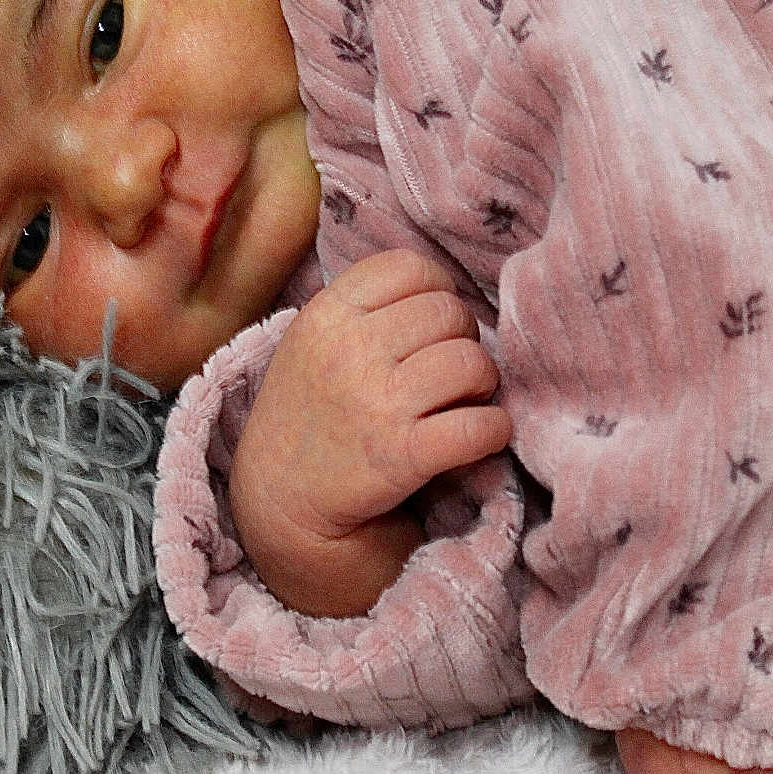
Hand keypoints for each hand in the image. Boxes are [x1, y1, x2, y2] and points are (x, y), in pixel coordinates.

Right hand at [229, 249, 512, 615]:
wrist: (279, 506)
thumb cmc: (306, 416)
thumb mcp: (312, 342)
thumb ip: (365, 307)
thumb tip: (446, 288)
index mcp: (326, 314)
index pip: (411, 267)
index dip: (437, 291)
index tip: (434, 325)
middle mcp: (349, 350)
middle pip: (450, 312)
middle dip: (462, 340)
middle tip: (448, 373)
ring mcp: (376, 403)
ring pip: (473, 362)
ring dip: (482, 385)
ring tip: (461, 402)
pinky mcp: (402, 456)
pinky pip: (480, 426)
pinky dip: (493, 431)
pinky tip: (477, 438)